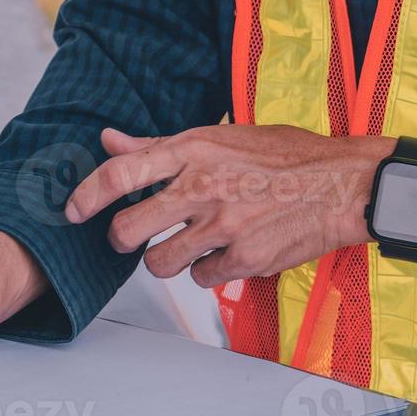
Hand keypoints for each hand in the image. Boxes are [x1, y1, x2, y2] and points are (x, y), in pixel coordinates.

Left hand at [66, 126, 389, 288]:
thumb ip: (159, 146)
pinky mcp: (244, 258)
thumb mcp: (219, 137)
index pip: (120, 173)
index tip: (72, 211)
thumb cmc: (282, 156)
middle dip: (122, 240)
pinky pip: (200, 278)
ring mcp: (223, 225)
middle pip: (127, 231)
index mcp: (193, 150)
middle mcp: (202, 186)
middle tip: (132, 238)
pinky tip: (228, 251)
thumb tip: (108, 139)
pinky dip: (208, 271)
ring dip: (165, 260)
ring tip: (189, 244)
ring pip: (158, 263)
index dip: (87, 196)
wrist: (344, 183)